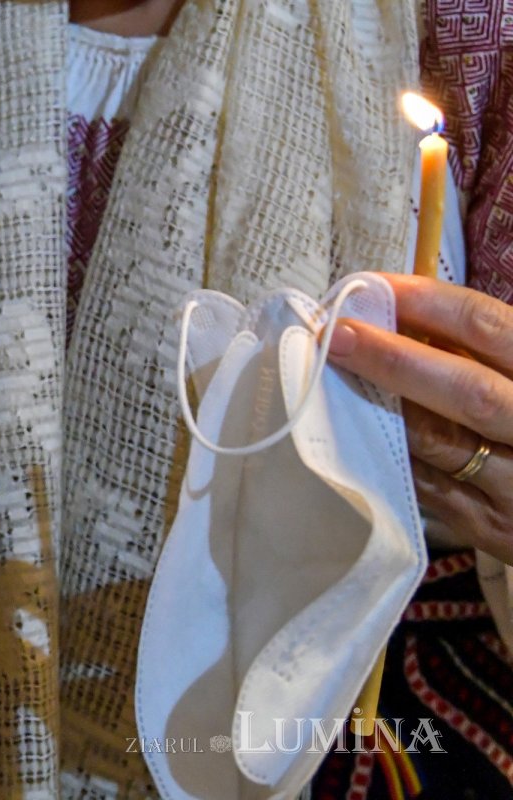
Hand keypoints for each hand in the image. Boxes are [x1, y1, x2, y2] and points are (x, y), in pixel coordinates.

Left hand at [327, 274, 512, 562]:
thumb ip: (476, 352)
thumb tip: (395, 315)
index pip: (490, 328)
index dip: (430, 303)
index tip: (374, 288)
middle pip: (467, 391)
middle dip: (396, 359)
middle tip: (337, 334)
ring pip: (440, 443)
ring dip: (379, 409)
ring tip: (331, 379)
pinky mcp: (490, 525)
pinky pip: (425, 485)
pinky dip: (386, 454)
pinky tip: (352, 431)